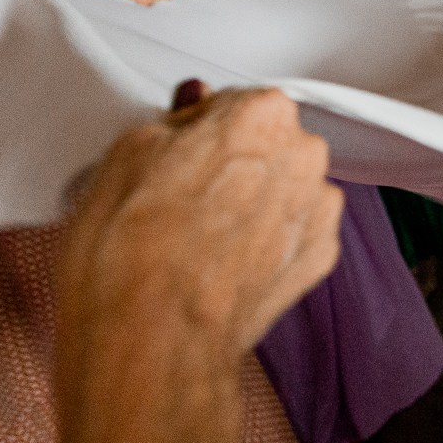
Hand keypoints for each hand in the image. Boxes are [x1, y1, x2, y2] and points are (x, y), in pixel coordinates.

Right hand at [60, 84, 344, 356]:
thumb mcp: (126, 152)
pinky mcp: (317, 261)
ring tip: (196, 240)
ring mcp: (316, 212)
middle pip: (266, 144)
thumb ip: (173, 119)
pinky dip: (264, 245)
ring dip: (250, 205)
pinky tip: (221, 264)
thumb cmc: (133, 255)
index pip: (234, 102)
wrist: (153, 341)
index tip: (177, 153)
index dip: (197, 130)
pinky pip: (291, 236)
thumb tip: (188, 116)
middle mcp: (303, 157)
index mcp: (263, 114)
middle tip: (180, 198)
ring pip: (281, 191)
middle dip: (231, 164)